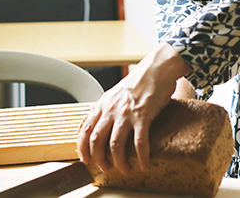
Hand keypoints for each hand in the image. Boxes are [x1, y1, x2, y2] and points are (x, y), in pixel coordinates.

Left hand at [77, 43, 190, 174]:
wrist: (156, 69)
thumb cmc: (138, 81)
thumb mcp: (115, 94)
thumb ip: (107, 108)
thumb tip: (101, 125)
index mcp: (103, 105)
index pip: (85, 130)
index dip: (83, 148)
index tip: (86, 159)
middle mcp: (111, 110)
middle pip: (97, 140)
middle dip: (99, 158)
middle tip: (105, 168)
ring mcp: (126, 114)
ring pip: (115, 144)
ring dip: (118, 162)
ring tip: (124, 170)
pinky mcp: (143, 116)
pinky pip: (139, 142)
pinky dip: (141, 157)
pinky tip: (144, 165)